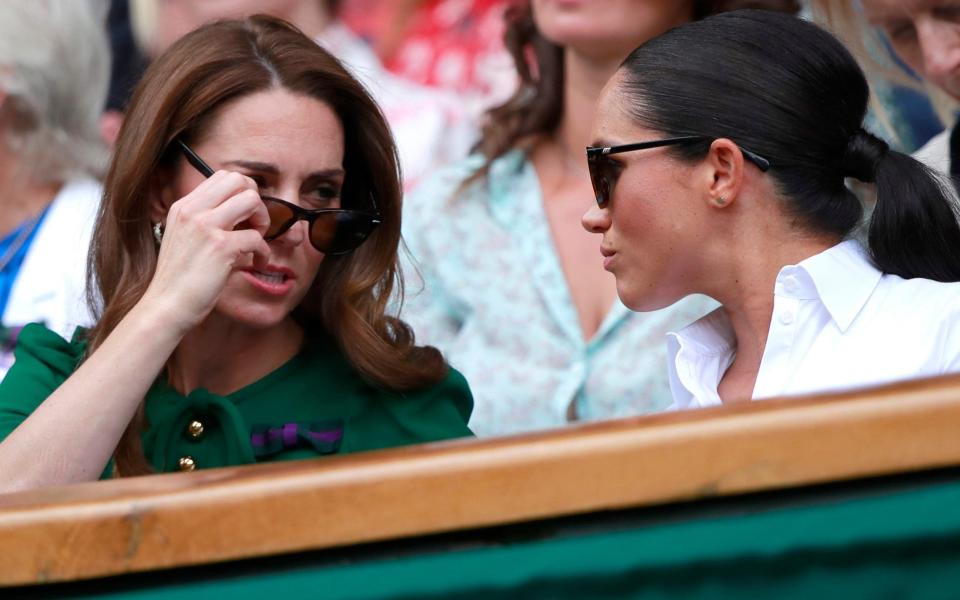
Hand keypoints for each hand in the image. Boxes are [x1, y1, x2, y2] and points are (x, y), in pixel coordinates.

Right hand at [142, 171, 271, 333]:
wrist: (166, 307)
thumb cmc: (180, 280)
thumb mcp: (185, 239)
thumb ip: (207, 222)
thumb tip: (242, 214)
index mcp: (184, 207)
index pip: (222, 177)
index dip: (243, 193)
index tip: (245, 217)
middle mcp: (193, 211)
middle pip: (239, 180)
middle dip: (256, 201)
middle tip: (255, 226)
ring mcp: (206, 227)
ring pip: (251, 200)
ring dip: (263, 220)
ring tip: (256, 241)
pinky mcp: (220, 247)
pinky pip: (257, 237)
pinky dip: (264, 252)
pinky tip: (256, 263)